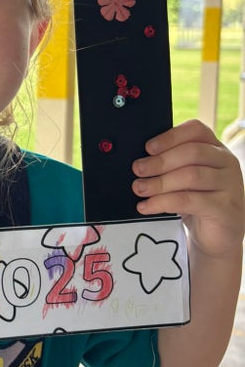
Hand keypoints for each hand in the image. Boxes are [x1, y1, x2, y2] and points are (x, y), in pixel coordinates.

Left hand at [131, 119, 244, 262]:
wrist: (219, 236)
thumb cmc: (198, 203)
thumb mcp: (185, 180)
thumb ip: (172, 166)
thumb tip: (140, 161)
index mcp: (216, 149)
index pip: (196, 130)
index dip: (170, 136)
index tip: (148, 147)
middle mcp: (227, 163)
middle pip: (192, 152)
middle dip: (159, 161)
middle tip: (137, 169)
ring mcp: (230, 185)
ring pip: (191, 176)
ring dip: (159, 182)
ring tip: (139, 188)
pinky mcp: (225, 208)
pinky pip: (189, 200)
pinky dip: (163, 202)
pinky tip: (147, 206)